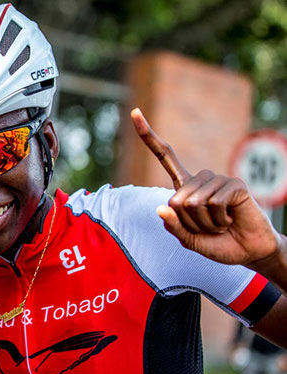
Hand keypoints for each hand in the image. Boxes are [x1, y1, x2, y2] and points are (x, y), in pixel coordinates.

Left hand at [131, 108, 283, 271]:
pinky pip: (214, 203)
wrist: (248, 251)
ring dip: (205, 223)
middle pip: (176, 201)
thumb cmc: (217, 243)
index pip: (164, 156)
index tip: (135, 112)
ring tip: (220, 224)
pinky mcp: (234, 184)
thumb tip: (162, 208)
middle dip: (190, 222)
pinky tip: (230, 219)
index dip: (148, 135)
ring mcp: (217, 180)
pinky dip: (219, 219)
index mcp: (184, 187)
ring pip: (193, 204)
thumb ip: (173, 226)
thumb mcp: (189, 239)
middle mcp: (199, 179)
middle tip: (208, 227)